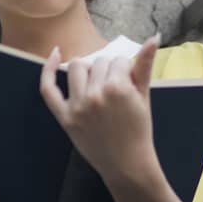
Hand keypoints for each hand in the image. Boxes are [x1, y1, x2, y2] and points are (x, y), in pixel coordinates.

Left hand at [39, 35, 159, 181]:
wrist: (128, 164)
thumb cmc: (140, 131)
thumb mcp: (145, 97)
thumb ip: (145, 65)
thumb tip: (154, 37)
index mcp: (118, 87)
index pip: (118, 61)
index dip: (125, 70)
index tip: (129, 86)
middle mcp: (95, 94)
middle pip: (99, 63)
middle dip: (108, 71)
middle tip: (115, 89)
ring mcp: (78, 105)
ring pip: (77, 67)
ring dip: (87, 68)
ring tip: (96, 81)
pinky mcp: (65, 117)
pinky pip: (48, 89)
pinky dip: (48, 69)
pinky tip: (55, 54)